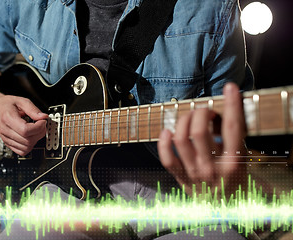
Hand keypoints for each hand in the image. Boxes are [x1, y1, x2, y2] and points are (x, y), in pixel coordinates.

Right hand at [0, 95, 47, 155]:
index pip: (25, 130)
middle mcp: (5, 130)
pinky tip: (31, 137)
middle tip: (41, 125)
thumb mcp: (21, 101)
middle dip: (39, 133)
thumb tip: (43, 117)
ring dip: (36, 140)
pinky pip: (21, 151)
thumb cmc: (7, 104)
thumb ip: (33, 109)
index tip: (42, 121)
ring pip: (26, 147)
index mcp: (7, 118)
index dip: (38, 127)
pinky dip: (30, 146)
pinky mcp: (8, 143)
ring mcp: (6, 138)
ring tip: (36, 130)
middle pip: (27, 140)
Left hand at [158, 83, 246, 197]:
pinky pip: (167, 158)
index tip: (229, 89)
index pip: (233, 128)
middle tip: (204, 110)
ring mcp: (194, 174)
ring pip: (180, 140)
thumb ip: (234, 139)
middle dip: (200, 113)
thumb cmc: (235, 180)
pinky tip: (167, 131)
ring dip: (183, 122)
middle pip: (199, 131)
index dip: (231, 105)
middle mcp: (212, 169)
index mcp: (234, 163)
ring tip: (189, 117)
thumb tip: (220, 112)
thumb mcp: (243, 160)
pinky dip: (163, 142)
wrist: (226, 209)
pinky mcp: (181, 178)